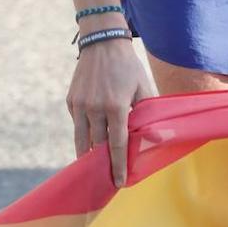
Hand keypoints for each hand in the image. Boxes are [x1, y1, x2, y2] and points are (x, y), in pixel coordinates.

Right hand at [67, 37, 156, 186]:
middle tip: (108, 179)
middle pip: (98, 146)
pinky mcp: (71, 101)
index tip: (119, 183)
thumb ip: (148, 116)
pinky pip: (78, 125)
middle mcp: (94, 108)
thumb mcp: (143, 89)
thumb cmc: (128, 68)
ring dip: (88, 156)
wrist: (102, 43)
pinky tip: (92, 141)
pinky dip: (84, 135)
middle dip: (103, 164)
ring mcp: (80, 105)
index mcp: (115, 107)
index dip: (118, 166)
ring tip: (93, 169)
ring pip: (82, 140)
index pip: (117, 145)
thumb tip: (157, 140)